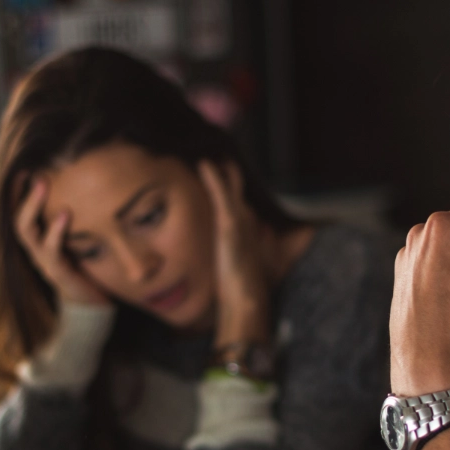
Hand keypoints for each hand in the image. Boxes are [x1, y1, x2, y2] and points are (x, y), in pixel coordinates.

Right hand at [13, 176, 109, 306]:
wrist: (94, 303)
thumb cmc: (86, 265)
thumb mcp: (77, 237)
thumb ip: (73, 216)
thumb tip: (82, 181)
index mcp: (37, 241)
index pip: (18, 213)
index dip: (17, 192)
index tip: (24, 168)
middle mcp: (35, 250)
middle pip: (17, 219)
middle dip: (22, 195)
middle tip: (34, 173)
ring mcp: (44, 262)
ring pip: (27, 233)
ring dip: (33, 206)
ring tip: (43, 184)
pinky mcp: (59, 274)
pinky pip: (52, 251)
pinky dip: (56, 231)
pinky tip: (65, 213)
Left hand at [199, 160, 270, 345]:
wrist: (245, 299)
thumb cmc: (239, 288)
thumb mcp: (229, 269)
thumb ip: (226, 259)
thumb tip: (217, 261)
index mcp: (244, 229)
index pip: (235, 200)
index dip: (227, 185)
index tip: (215, 166)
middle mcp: (245, 221)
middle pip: (235, 189)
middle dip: (227, 172)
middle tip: (217, 151)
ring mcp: (239, 221)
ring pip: (230, 188)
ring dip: (221, 169)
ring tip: (209, 150)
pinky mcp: (231, 225)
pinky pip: (221, 195)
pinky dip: (214, 178)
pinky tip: (204, 163)